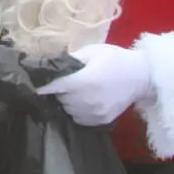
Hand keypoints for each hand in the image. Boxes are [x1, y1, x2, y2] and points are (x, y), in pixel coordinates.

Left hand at [37, 44, 152, 126]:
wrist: (142, 76)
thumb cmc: (115, 59)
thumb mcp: (92, 51)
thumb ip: (69, 59)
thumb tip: (48, 64)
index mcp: (83, 81)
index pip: (52, 87)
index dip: (41, 85)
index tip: (31, 84)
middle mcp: (87, 100)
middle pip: (59, 99)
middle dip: (59, 90)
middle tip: (68, 81)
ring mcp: (94, 113)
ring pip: (67, 110)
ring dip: (67, 101)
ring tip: (77, 91)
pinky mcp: (100, 121)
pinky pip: (78, 118)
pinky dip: (77, 111)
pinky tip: (85, 100)